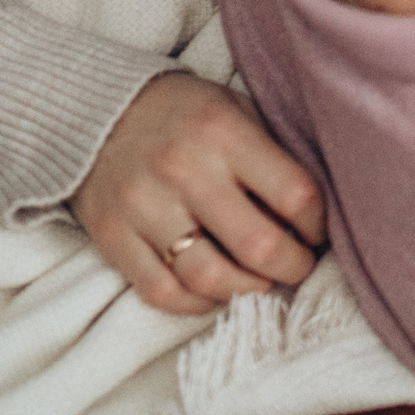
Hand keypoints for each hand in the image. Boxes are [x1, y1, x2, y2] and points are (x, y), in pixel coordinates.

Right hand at [71, 73, 326, 315]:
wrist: (95, 111)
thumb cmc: (186, 114)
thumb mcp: (237, 111)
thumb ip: (272, 156)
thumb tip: (314, 217)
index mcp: (223, 131)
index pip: (294, 194)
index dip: (318, 225)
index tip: (319, 232)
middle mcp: (183, 169)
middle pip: (257, 245)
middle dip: (293, 266)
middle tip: (299, 265)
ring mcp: (142, 206)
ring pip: (209, 278)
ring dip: (248, 289)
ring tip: (260, 280)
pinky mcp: (110, 237)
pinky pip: (162, 292)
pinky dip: (197, 303)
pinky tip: (216, 291)